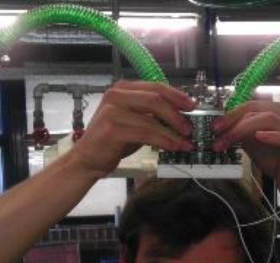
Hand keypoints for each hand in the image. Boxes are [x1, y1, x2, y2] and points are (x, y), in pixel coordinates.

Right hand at [71, 81, 196, 178]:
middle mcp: (116, 95)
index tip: (192, 106)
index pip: (156, 87)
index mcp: (123, 89)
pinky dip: (163, 140)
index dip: (177, 96)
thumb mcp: (134, 122)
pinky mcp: (112, 129)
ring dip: (173, 132)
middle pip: (156, 99)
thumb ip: (152, 115)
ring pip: (152, 118)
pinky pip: (145, 133)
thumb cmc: (112, 141)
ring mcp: (112, 111)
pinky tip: (172, 147)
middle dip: (177, 114)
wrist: (87, 159)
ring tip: (185, 142)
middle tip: (189, 128)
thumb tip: (181, 116)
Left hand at [212, 101, 279, 201]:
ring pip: (270, 119)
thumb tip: (223, 126)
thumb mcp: (254, 144)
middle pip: (259, 108)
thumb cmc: (278, 162)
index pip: (252, 104)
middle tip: (217, 131)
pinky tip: (258, 137)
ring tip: (229, 138)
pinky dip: (272, 136)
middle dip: (234, 119)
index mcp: (278, 113)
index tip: (215, 125)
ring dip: (244, 128)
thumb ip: (242, 133)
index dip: (231, 112)